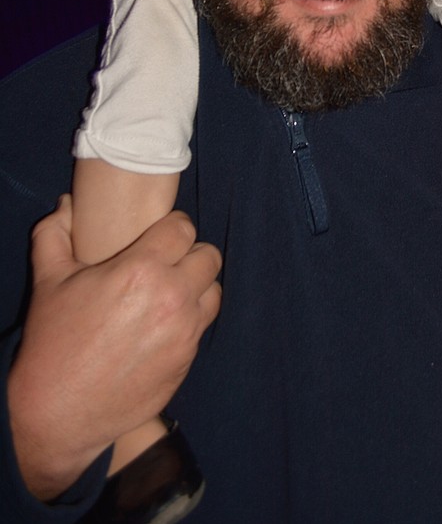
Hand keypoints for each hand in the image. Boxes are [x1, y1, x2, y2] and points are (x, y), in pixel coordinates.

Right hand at [7, 196, 221, 500]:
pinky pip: (203, 327)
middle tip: (166, 263)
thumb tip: (66, 205)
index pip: (183, 228)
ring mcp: (184, 333)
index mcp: (142, 270)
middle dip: (188, 255)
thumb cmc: (53, 344)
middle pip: (208, 256)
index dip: (171, 228)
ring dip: (196, 287)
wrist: (58, 414)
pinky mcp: (187, 361)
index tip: (158, 235)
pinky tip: (164, 325)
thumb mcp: (48, 281)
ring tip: (170, 293)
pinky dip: (190, 320)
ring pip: (213, 291)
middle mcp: (172, 298)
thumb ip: (55, 233)